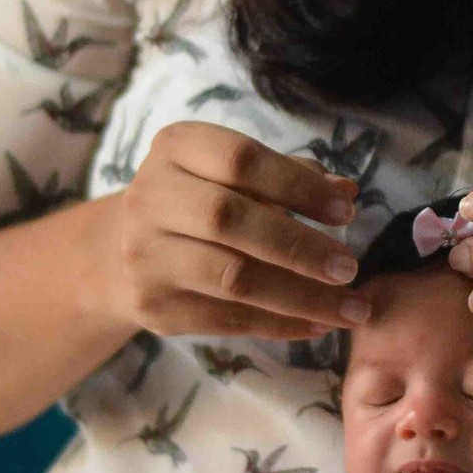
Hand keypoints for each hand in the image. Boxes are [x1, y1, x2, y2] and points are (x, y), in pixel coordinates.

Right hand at [105, 122, 370, 340]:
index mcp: (176, 148)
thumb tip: (345, 192)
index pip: (241, 160)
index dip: (297, 186)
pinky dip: (281, 324)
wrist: (123, 250)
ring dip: (301, 297)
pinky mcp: (153, 307)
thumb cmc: (199, 199)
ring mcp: (145, 256)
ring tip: (350, 308)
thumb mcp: (234, 175)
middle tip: (349, 268)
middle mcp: (150, 198)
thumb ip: (290, 177)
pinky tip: (318, 325)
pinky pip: (227, 320)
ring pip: (232, 278)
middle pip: (230, 220)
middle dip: (300, 247)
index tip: (345, 212)